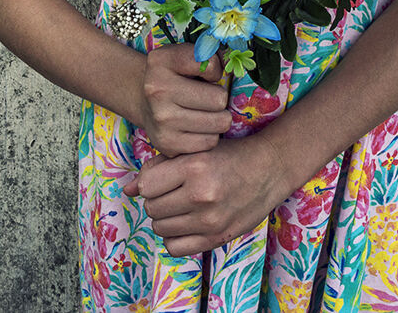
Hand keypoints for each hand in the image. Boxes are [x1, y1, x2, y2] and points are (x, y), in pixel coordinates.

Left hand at [124, 135, 294, 256]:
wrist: (269, 168)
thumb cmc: (229, 155)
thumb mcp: (195, 150)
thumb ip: (159, 166)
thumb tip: (128, 190)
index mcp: (194, 167)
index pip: (147, 186)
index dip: (150, 182)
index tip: (163, 178)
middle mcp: (201, 195)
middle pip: (151, 208)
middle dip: (157, 200)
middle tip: (172, 192)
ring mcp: (210, 220)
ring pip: (160, 228)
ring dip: (165, 218)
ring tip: (180, 206)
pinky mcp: (217, 238)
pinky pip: (175, 248)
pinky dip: (174, 237)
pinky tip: (185, 223)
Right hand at [134, 43, 230, 156]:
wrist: (144, 102)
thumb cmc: (174, 75)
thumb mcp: (185, 54)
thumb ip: (210, 53)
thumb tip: (231, 64)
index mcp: (161, 62)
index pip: (211, 66)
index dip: (214, 70)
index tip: (204, 75)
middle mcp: (157, 92)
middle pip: (219, 99)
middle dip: (219, 98)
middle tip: (206, 97)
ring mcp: (161, 121)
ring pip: (219, 123)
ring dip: (217, 118)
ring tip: (203, 112)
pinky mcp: (167, 144)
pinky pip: (210, 142)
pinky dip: (208, 135)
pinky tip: (197, 127)